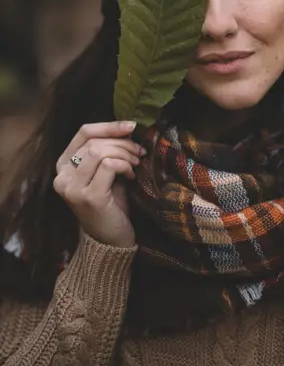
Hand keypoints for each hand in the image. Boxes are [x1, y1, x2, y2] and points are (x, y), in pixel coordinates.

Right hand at [53, 120, 144, 247]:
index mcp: (63, 165)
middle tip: (139, 152)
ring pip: (100, 151)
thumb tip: (127, 127)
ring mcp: (73, 188)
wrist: (111, 240)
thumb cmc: (110, 203)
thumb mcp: (105, 172)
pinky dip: (124, 165)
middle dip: (122, 142)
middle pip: (94, 141)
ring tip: (135, 164)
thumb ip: (108, 150)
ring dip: (124, 153)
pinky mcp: (88, 197)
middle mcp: (62, 176)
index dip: (109, 126)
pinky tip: (130, 176)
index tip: (131, 126)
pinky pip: (109, 165)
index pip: (83, 132)